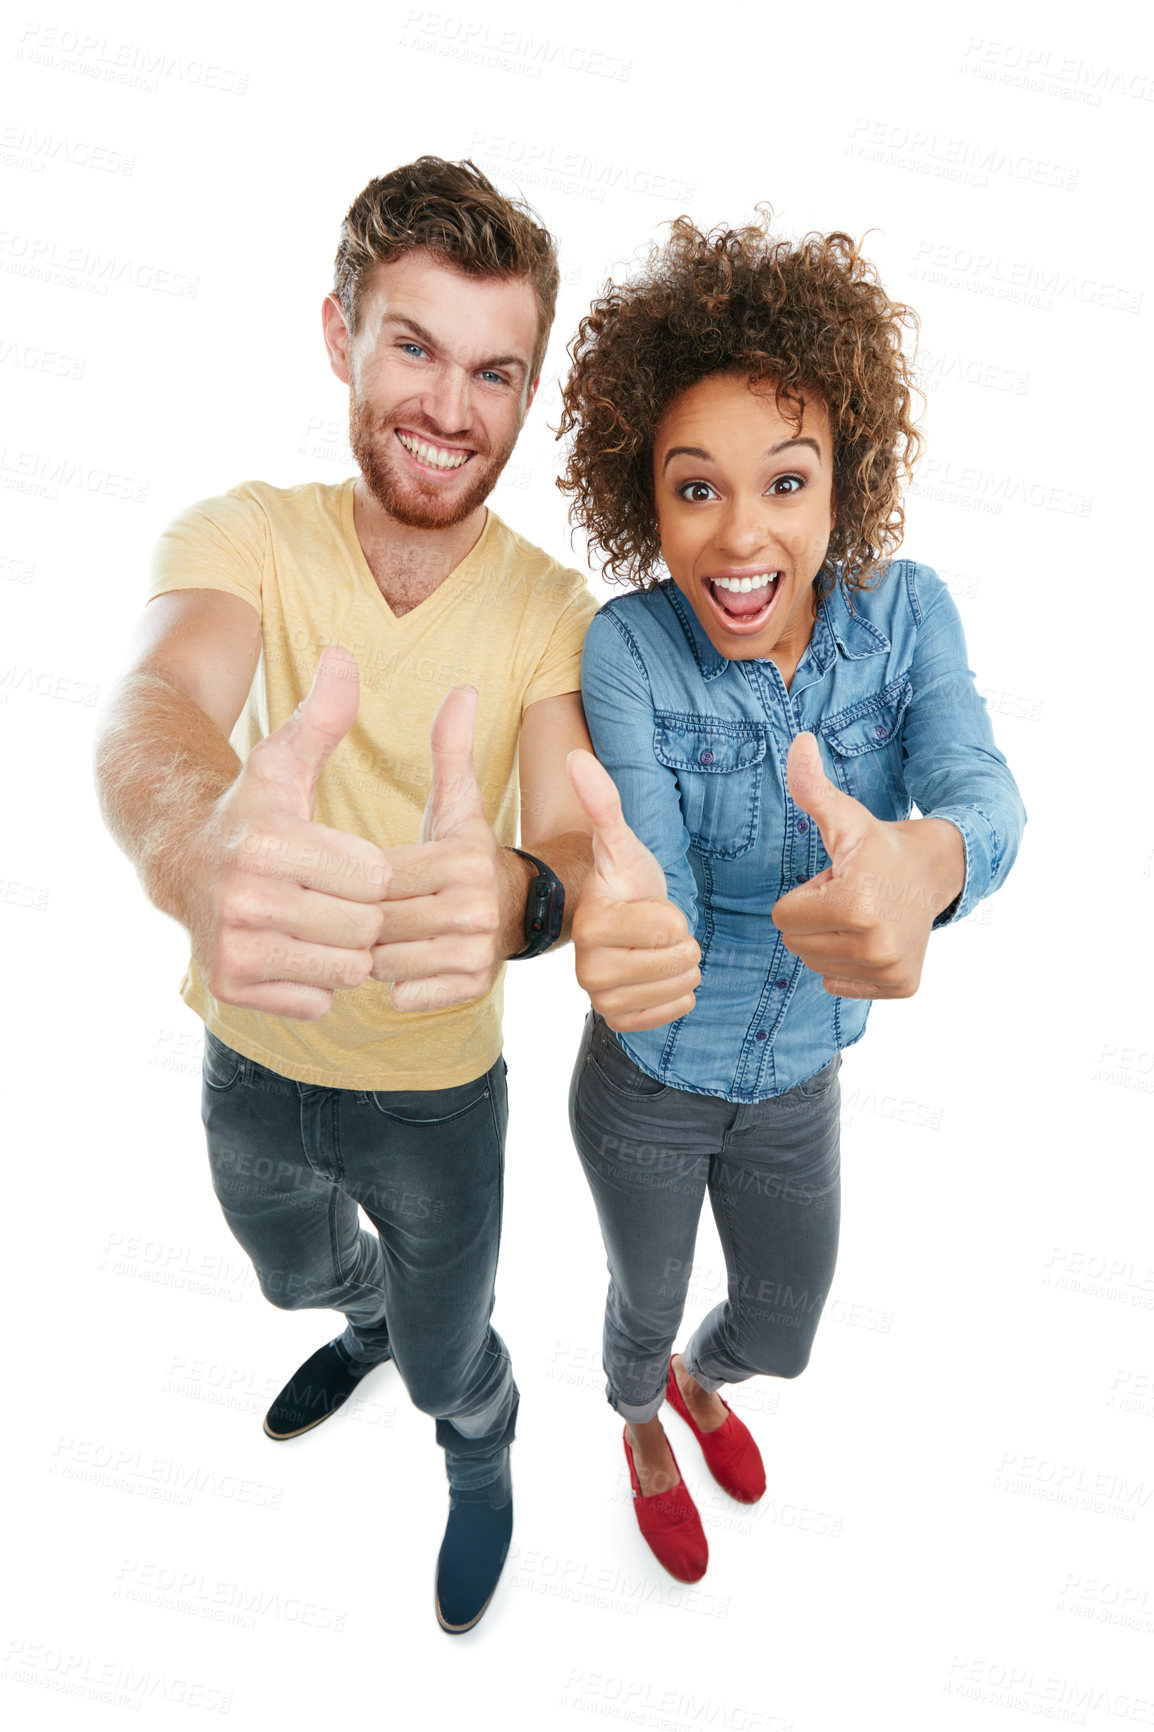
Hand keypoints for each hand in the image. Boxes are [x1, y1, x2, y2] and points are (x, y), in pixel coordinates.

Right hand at [193, 646, 389, 1019]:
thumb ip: (322, 715)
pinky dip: (319, 983)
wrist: (179, 862)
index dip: (372, 870)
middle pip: (363, 925)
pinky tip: (297, 949)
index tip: (348, 859)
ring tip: (321, 921)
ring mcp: (233, 947)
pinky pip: (319, 1000)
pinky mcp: (230, 985)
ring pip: (346, 968)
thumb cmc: (249, 810)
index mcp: (267, 841)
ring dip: (346, 950)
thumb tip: (344, 655)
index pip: (374, 876)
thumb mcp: (281, 759)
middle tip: (337, 896)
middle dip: (363, 913)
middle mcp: (244, 897)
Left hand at [372, 685, 513, 1012]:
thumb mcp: (458, 803)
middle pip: (379, 920)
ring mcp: (475, 952)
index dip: (361, 878)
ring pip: (386, 961)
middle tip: (367, 909)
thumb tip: (463, 690)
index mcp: (462, 859)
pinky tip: (400, 962)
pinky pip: (405, 993)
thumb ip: (451, 750)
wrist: (516, 911)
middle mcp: (473, 907)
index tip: (364, 875)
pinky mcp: (471, 988)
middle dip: (364, 918)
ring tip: (383, 934)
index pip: (379, 876)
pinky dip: (394, 984)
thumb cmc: (466, 854)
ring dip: (374, 952)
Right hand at [567, 749, 699, 1032]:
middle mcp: (588, 969)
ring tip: (656, 949)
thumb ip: (602, 802)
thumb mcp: (620, 841)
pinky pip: (671, 1014)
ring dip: (681, 967)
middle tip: (654, 929)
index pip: (671, 927)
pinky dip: (676, 995)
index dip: (672, 912)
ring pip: (680, 987)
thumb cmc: (624, 879)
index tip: (646, 904)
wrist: (616, 918)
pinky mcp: (617, 1021)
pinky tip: (658, 975)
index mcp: (591, 925)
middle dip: (681, 942)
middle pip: (678, 960)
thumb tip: (577, 758)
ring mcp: (601, 999)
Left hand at [770, 732, 963, 998]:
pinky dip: (849, 965)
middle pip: (797, 945)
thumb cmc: (881, 845)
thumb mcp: (845, 817)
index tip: (836, 879)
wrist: (940, 870)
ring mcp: (890, 969)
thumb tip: (799, 742)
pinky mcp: (900, 986)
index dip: (803, 894)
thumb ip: (813, 787)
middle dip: (814, 918)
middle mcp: (875, 946)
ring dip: (830, 940)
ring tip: (862, 914)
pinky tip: (873, 936)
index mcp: (854, 905)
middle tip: (850, 896)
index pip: (782, 918)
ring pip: (816, 965)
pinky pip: (838, 985)